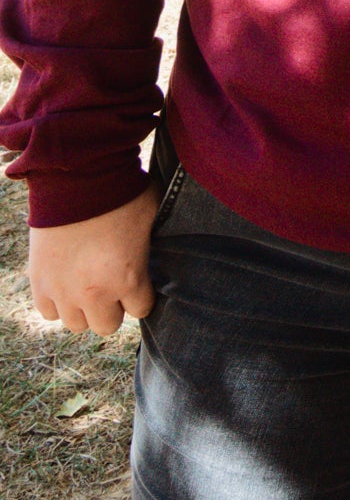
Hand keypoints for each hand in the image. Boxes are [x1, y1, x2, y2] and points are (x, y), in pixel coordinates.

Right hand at [28, 185, 159, 333]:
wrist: (76, 174)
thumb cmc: (122, 190)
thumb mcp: (152, 217)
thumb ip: (152, 245)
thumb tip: (160, 249)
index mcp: (128, 278)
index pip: (141, 310)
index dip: (141, 294)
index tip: (139, 281)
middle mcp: (95, 293)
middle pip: (107, 325)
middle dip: (112, 306)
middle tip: (111, 283)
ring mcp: (63, 290)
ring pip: (76, 323)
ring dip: (83, 307)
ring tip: (86, 283)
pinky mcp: (39, 281)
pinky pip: (48, 311)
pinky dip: (57, 300)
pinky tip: (65, 281)